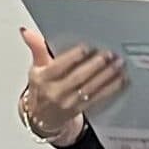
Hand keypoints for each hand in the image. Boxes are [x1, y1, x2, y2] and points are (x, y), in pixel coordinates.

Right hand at [20, 27, 125, 142]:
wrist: (41, 117)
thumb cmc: (41, 88)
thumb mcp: (36, 68)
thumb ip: (36, 48)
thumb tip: (27, 32)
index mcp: (43, 79)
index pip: (58, 67)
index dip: (73, 57)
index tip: (87, 47)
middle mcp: (55, 93)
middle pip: (78, 78)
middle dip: (95, 65)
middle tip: (109, 54)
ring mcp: (69, 103)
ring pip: (90, 88)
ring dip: (107, 76)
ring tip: (118, 65)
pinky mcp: (81, 110)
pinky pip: (98, 99)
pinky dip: (111, 89)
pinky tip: (121, 80)